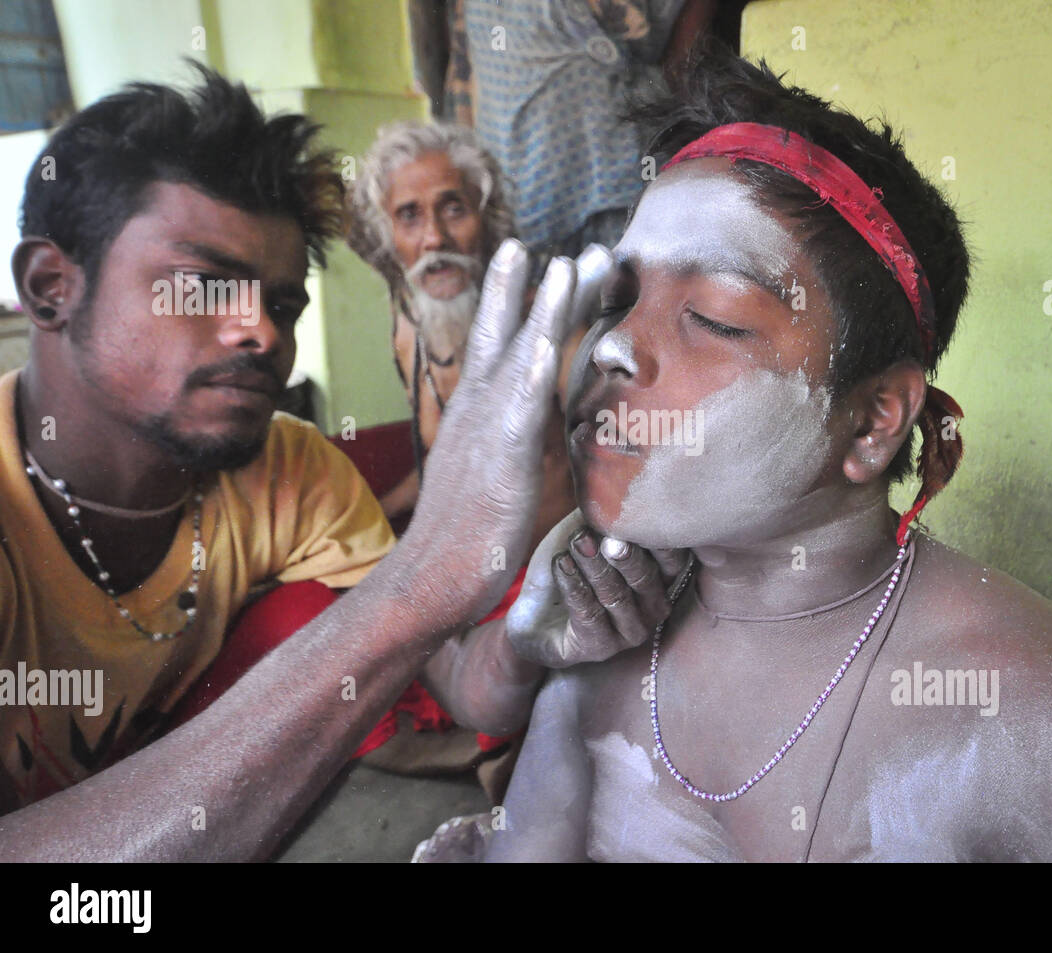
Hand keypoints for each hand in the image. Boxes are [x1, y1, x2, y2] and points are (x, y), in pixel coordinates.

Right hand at [396, 241, 612, 622]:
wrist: (428, 580)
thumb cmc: (465, 536)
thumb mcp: (496, 475)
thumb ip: (518, 443)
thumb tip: (543, 430)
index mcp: (481, 411)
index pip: (513, 347)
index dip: (538, 306)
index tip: (563, 265)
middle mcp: (478, 407)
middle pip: (517, 335)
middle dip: (550, 290)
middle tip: (586, 250)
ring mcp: (485, 426)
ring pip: (521, 354)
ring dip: (548, 308)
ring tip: (568, 264)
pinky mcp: (499, 457)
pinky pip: (520, 405)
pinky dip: (535, 367)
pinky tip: (551, 338)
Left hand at [505, 509, 691, 666]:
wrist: (532, 608)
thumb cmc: (569, 563)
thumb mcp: (587, 530)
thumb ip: (607, 512)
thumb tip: (617, 478)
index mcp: (660, 577)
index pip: (674, 560)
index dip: (657, 540)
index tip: (635, 516)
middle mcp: (654, 607)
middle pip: (646, 578)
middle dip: (620, 554)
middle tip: (599, 534)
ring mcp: (629, 632)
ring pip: (616, 598)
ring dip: (593, 569)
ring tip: (574, 545)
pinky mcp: (600, 649)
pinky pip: (590, 617)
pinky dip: (574, 588)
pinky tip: (561, 566)